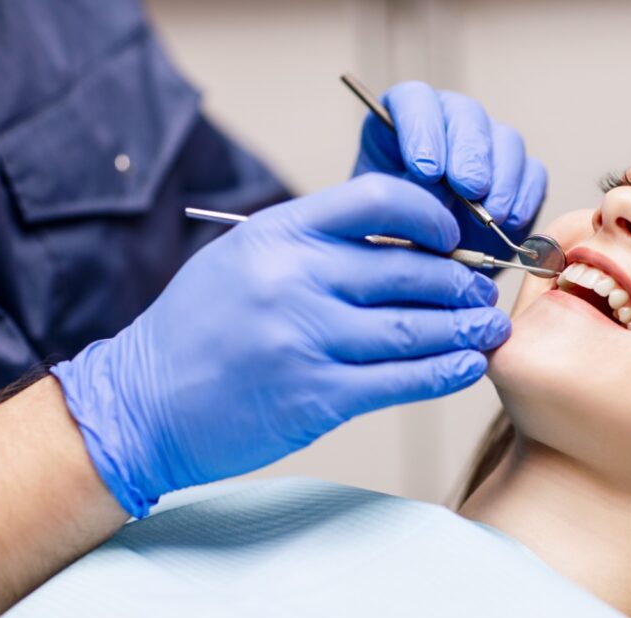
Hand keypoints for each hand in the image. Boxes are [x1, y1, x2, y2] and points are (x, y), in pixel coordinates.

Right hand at [52, 174, 510, 517]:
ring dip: (464, 330)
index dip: (432, 216)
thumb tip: (404, 246)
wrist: (142, 403)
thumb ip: (316, 245)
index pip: (380, 200)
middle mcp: (295, 279)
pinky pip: (401, 380)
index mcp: (280, 233)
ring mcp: (306, 339)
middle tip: (483, 294)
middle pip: (410, 271)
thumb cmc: (201, 326)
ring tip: (488, 329)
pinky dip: (444, 373)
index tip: (453, 237)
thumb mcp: (246, 258)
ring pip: (414, 328)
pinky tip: (468, 366)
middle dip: (460, 283)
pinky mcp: (316, 396)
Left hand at [353, 81, 547, 264]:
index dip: (422, 129)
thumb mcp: (385, 215)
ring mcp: (488, 146)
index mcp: (403, 123)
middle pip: (466, 115)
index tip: (425, 170)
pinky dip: (525, 197)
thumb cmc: (396, 235)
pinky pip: (533, 173)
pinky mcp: (520, 175)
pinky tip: (511, 222)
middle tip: (469, 189)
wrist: (426, 267)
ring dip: (502, 178)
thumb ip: (402, 197)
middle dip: (470, 153)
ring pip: (506, 140)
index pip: (415, 101)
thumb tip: (436, 191)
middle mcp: (449, 125)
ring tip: (492, 215)